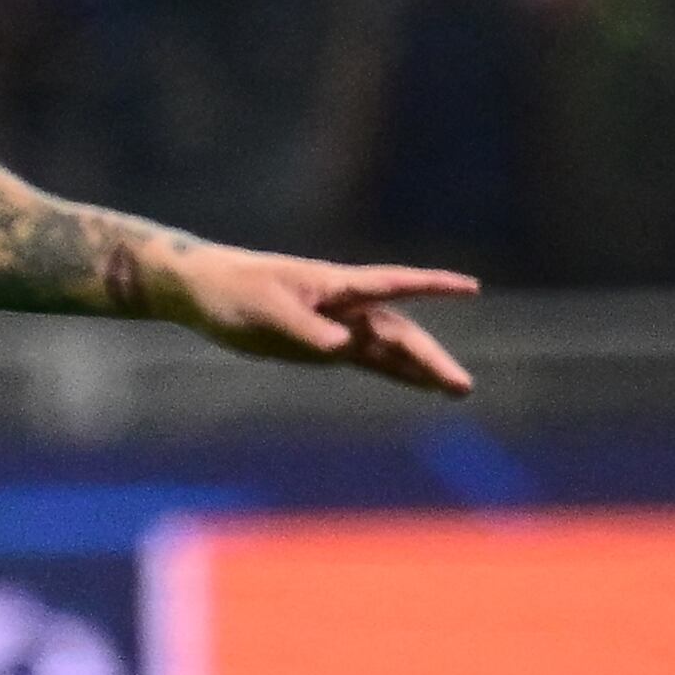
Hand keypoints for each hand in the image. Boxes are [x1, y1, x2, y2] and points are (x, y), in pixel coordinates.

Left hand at [161, 246, 479, 397]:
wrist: (204, 291)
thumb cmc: (234, 290)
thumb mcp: (266, 310)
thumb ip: (308, 329)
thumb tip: (347, 348)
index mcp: (335, 285)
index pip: (393, 284)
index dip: (432, 286)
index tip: (471, 287)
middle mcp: (346, 305)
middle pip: (399, 331)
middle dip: (431, 357)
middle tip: (463, 385)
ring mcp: (338, 326)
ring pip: (390, 349)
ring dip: (422, 369)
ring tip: (458, 389)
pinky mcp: (324, 346)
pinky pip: (369, 361)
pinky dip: (397, 373)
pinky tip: (421, 385)